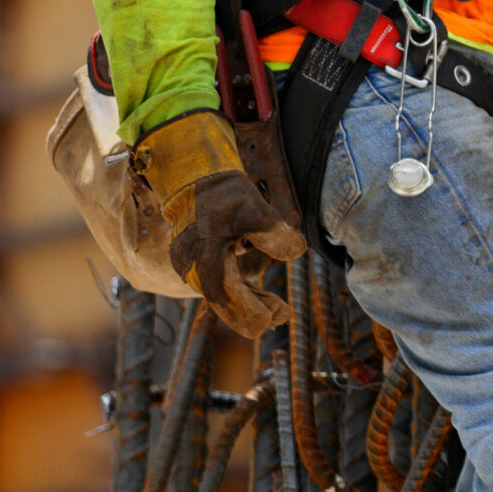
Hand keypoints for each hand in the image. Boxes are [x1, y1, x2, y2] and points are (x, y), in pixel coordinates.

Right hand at [136, 109, 304, 338]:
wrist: (196, 176)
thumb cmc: (223, 192)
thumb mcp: (252, 208)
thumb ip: (271, 232)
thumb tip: (295, 253)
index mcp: (206, 259)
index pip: (228, 298)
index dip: (252, 311)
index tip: (276, 315)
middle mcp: (196, 269)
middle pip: (225, 302)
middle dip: (252, 312)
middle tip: (281, 313)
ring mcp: (196, 266)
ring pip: (223, 294)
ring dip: (248, 302)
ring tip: (276, 307)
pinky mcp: (201, 260)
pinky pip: (220, 282)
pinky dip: (240, 289)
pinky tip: (258, 290)